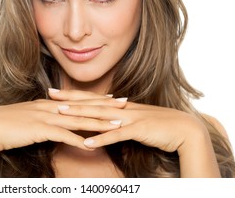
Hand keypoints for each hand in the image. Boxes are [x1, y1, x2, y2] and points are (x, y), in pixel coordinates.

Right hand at [0, 90, 124, 151]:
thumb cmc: (6, 124)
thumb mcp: (28, 117)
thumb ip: (42, 117)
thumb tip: (54, 121)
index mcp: (48, 103)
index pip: (78, 100)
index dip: (97, 99)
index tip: (113, 98)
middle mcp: (50, 107)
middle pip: (84, 107)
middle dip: (106, 106)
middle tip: (126, 104)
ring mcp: (46, 117)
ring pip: (79, 120)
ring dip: (100, 123)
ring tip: (118, 125)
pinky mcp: (40, 130)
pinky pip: (63, 136)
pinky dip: (79, 141)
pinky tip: (92, 145)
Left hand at [51, 91, 207, 153]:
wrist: (184, 129)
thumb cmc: (159, 127)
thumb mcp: (136, 120)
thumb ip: (120, 120)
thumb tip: (104, 122)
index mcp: (120, 106)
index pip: (92, 98)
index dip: (73, 95)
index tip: (55, 92)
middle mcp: (122, 109)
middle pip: (92, 102)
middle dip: (70, 99)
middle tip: (50, 96)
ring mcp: (130, 118)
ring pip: (101, 116)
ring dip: (80, 115)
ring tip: (61, 115)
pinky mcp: (138, 130)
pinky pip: (117, 135)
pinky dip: (102, 138)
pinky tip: (87, 142)